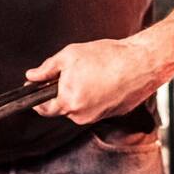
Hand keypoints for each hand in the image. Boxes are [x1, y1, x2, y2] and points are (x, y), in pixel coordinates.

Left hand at [25, 38, 164, 124]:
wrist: (142, 63)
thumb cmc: (108, 57)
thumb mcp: (70, 56)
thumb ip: (47, 69)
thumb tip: (31, 76)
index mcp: (69, 102)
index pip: (44, 109)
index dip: (36, 98)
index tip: (35, 87)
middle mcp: (82, 115)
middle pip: (63, 106)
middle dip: (62, 91)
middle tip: (70, 71)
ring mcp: (98, 117)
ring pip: (80, 106)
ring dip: (79, 93)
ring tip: (91, 73)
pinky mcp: (112, 114)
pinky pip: (95, 106)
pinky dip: (95, 95)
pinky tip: (103, 79)